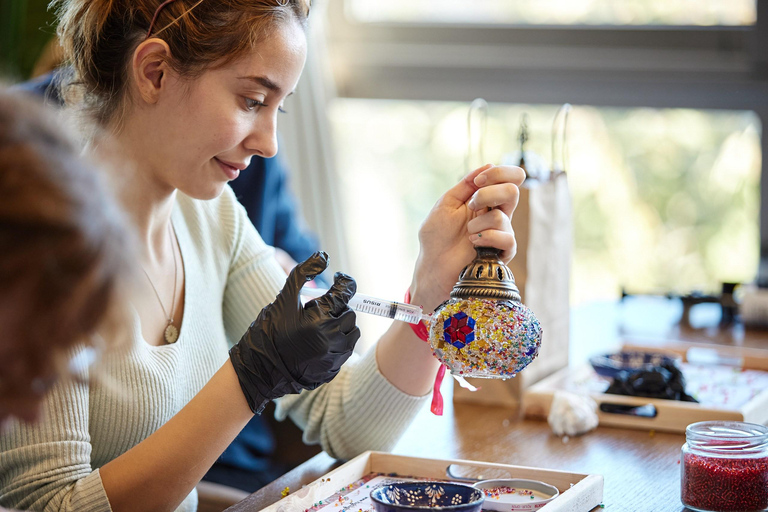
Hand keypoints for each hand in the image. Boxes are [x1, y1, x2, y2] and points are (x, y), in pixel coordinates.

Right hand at [229, 251, 359, 413]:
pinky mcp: (335, 368)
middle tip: (320, 308)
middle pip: (350, 312)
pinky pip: (347, 349)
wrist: (261, 370)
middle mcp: (331, 338)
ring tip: (320, 325)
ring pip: (352, 331)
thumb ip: (302, 273)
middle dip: (338, 307)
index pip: (345, 292)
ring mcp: (334, 356)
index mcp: (319, 318)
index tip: (339, 278)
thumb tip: (323, 256)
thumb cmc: (270, 331)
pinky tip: (319, 341)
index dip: (344, 282)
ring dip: (341, 324)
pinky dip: (338, 341)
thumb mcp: (284, 299)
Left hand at [410, 164, 525, 311]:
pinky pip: (507, 239)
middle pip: (513, 191)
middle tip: (471, 205)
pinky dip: (487, 238)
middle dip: (488, 194)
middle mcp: (497, 213)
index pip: (510, 178)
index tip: (479, 180)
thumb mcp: (446, 203)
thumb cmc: (436, 236)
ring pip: (502, 216)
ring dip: (478, 224)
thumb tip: (488, 165)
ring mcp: (501, 232)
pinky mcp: (502, 252)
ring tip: (467, 233)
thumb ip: (466, 185)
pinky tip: (474, 243)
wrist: (433, 264)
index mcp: (485, 199)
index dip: (499, 173)